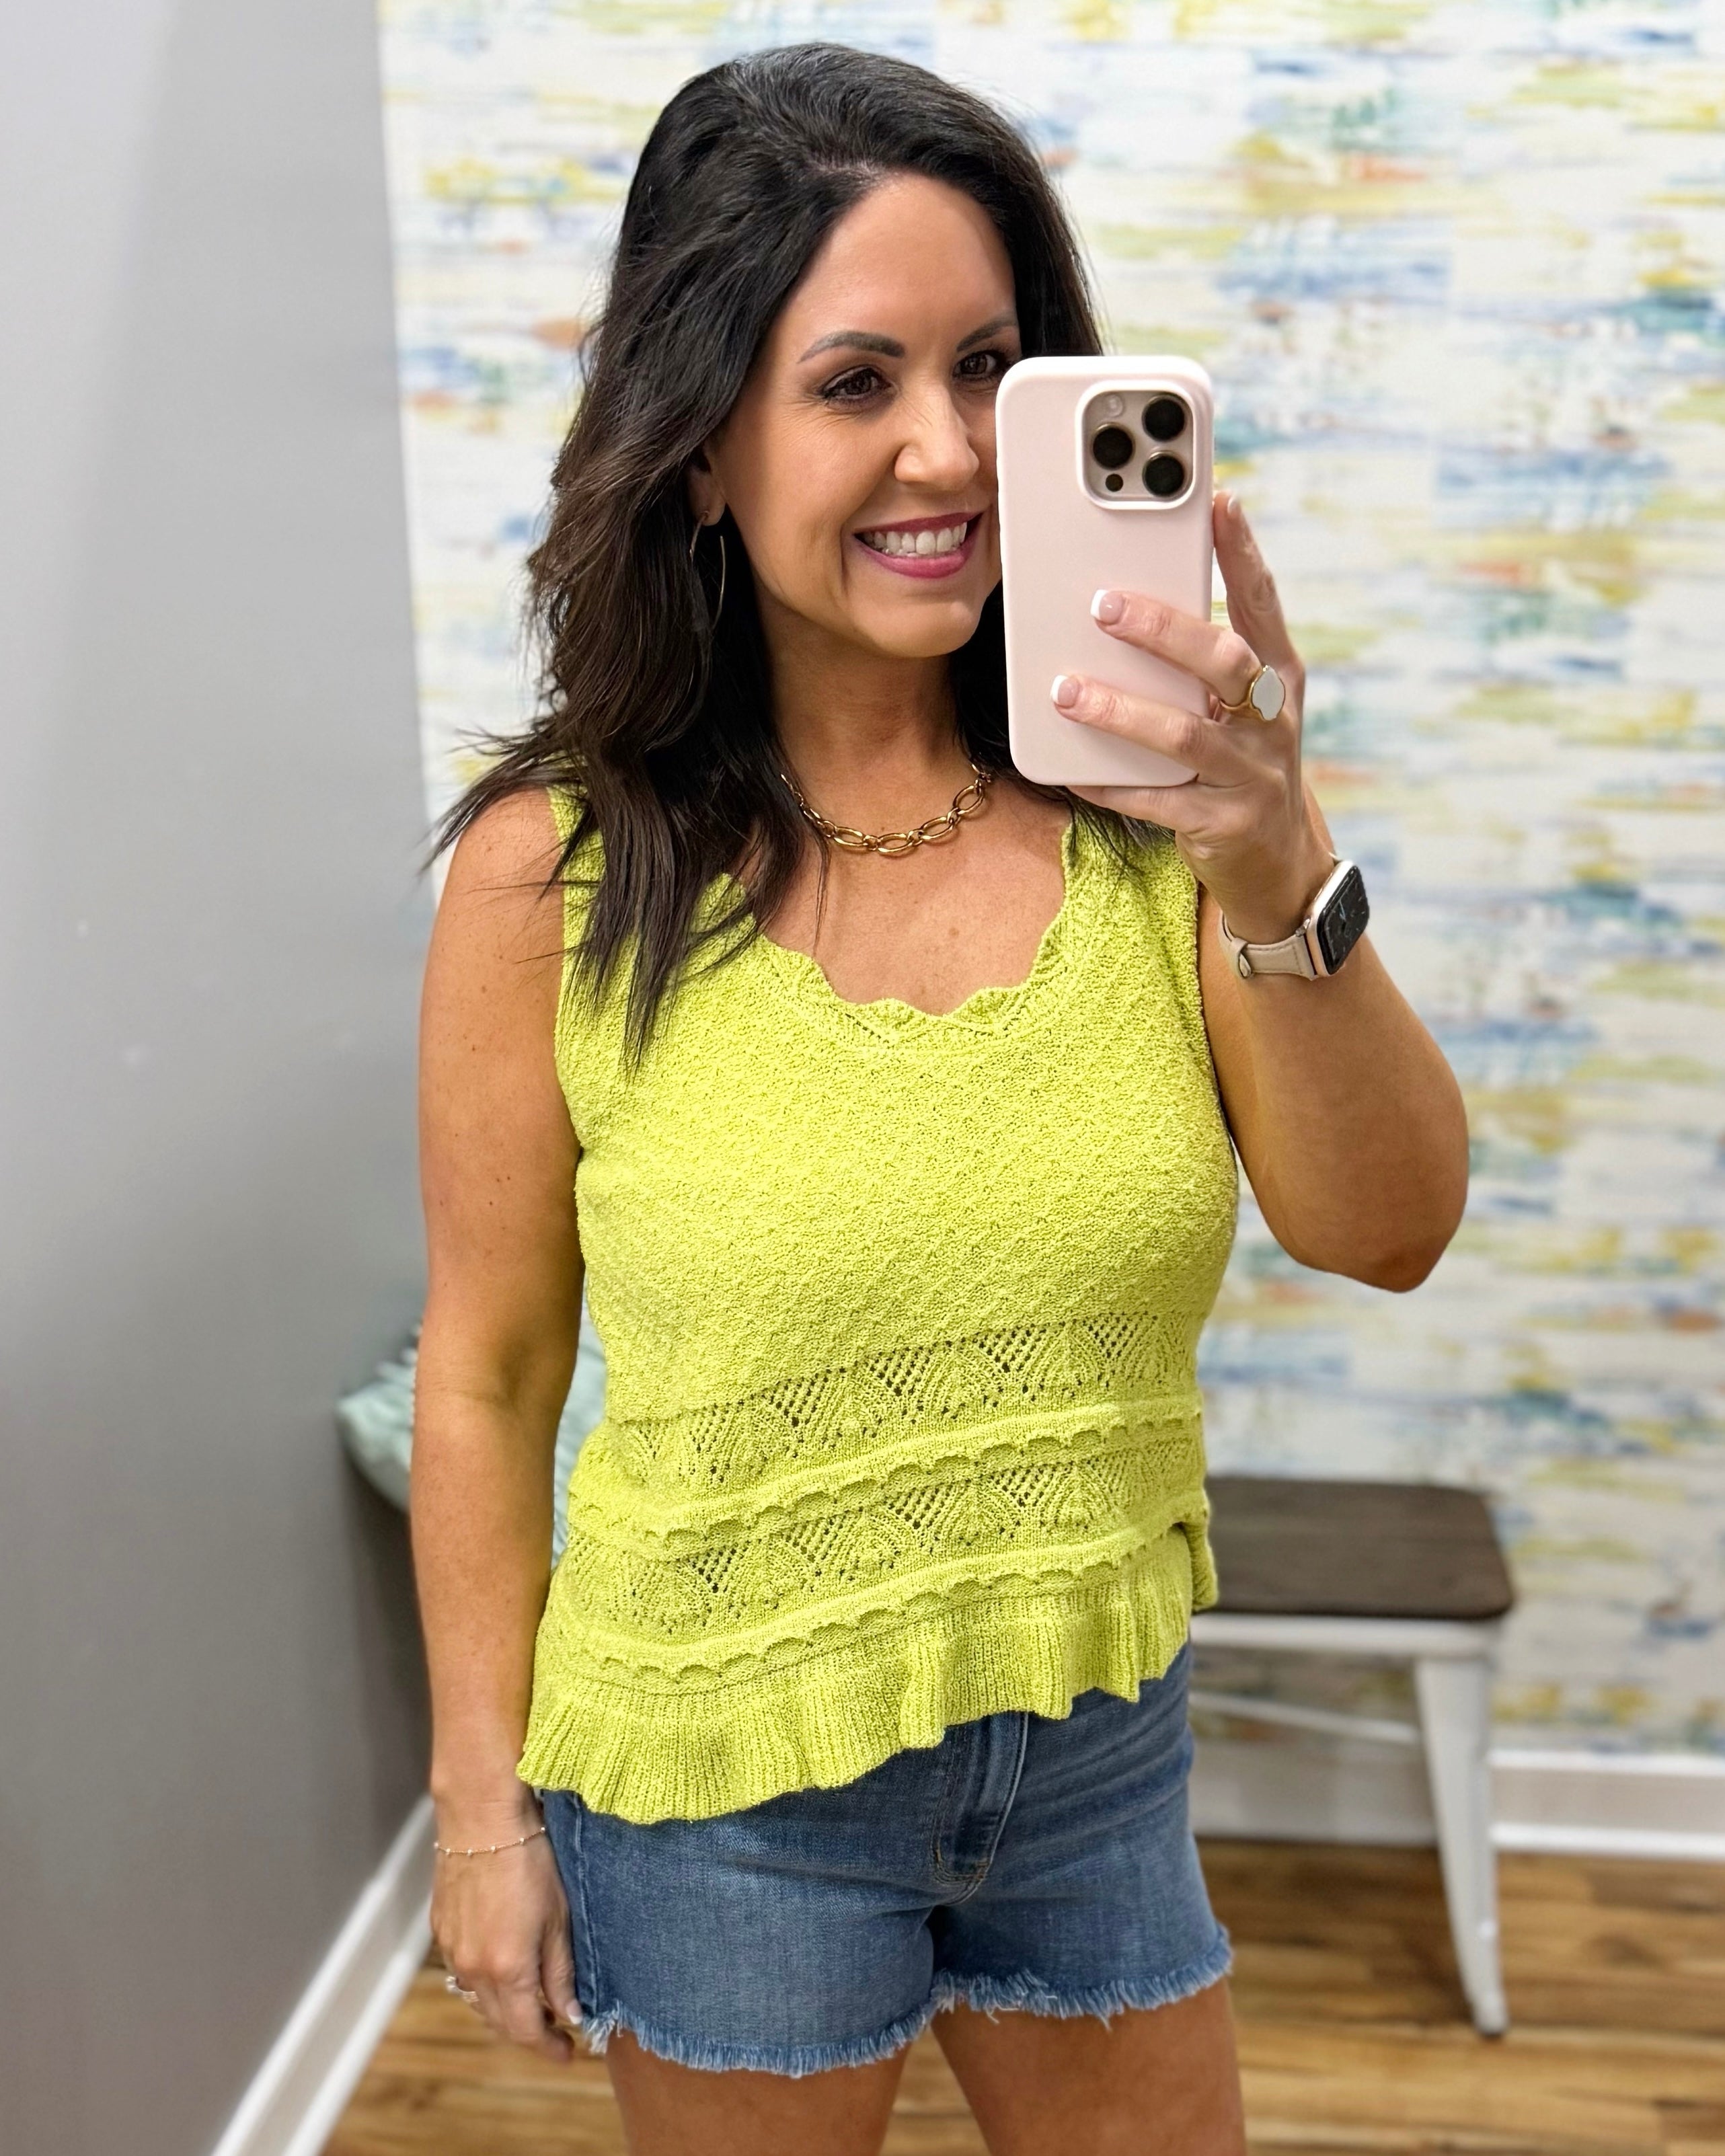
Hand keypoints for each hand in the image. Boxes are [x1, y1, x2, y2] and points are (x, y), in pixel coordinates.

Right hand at [431, 1813, 579, 2063]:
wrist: (482, 1819)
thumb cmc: (529, 1861)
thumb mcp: (558, 1918)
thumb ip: (561, 1972)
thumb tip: (569, 2013)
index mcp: (507, 1969)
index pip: (526, 2030)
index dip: (549, 2047)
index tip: (568, 2052)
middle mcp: (474, 1969)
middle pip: (499, 2022)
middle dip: (529, 2031)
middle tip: (556, 2027)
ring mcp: (453, 1950)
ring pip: (478, 2000)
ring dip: (505, 2009)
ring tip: (533, 2001)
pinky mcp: (442, 1931)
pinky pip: (463, 1973)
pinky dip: (484, 1982)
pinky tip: (503, 1968)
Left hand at [1054, 491, 1331, 943]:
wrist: (1278, 864)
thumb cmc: (1241, 765)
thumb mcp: (1238, 709)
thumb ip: (1199, 664)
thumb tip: (1128, 604)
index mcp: (1279, 677)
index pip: (1263, 603)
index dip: (1243, 552)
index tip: (1219, 500)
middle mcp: (1273, 720)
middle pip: (1225, 661)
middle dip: (1165, 630)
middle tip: (1104, 603)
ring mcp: (1252, 775)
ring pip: (1183, 733)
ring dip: (1119, 709)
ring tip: (1065, 692)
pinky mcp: (1223, 824)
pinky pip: (1157, 801)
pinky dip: (1111, 783)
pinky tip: (1072, 770)